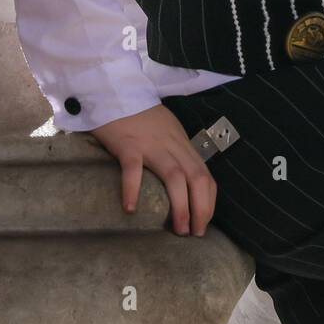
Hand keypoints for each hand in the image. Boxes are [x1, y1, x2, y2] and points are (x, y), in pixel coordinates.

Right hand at [90, 105, 216, 233]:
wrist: (114, 90)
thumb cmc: (138, 114)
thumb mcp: (166, 130)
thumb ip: (174, 150)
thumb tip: (182, 180)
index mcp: (181, 143)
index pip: (205, 175)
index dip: (209, 201)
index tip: (204, 221)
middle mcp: (172, 144)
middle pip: (196, 178)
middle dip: (201, 208)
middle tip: (196, 233)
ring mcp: (151, 144)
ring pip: (174, 176)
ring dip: (181, 206)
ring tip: (179, 229)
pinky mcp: (128, 145)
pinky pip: (133, 169)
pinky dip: (133, 189)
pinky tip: (131, 209)